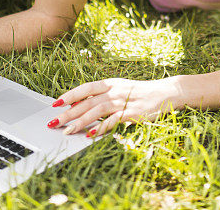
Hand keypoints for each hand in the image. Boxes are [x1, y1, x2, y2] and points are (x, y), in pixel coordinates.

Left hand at [48, 78, 179, 136]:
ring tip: (68, 131)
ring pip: (96, 111)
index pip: (85, 88)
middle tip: (54, 122)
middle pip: (86, 102)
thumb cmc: (140, 93)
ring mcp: (122, 102)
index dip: (69, 95)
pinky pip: (112, 120)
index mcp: (110, 83)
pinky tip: (91, 134)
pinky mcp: (131, 113)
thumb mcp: (119, 89)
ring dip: (80, 121)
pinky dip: (101, 127)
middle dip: (68, 113)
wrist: (165, 93)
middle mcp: (114, 91)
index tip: (55, 104)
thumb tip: (79, 106)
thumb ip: (101, 96)